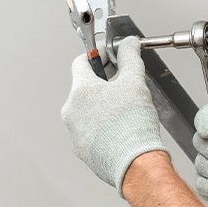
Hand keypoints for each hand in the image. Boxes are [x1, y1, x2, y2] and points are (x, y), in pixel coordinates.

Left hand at [61, 36, 167, 193]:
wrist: (135, 162)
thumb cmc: (133, 125)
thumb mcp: (135, 82)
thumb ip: (130, 58)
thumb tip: (129, 44)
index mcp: (81, 90)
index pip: (81, 63)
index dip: (97, 58)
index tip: (108, 60)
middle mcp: (71, 110)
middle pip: (84, 89)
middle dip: (102, 87)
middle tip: (123, 91)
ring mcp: (73, 132)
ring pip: (86, 112)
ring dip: (101, 109)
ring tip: (123, 115)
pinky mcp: (80, 150)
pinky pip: (88, 132)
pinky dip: (101, 129)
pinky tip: (119, 132)